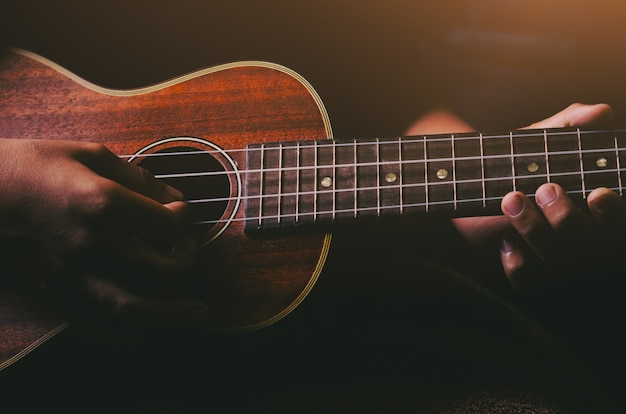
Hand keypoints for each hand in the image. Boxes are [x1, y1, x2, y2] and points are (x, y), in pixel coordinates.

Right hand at [0, 138, 209, 327]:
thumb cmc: (39, 166)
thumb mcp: (91, 154)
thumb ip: (138, 177)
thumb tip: (174, 197)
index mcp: (102, 203)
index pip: (167, 223)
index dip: (182, 218)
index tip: (178, 211)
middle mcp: (91, 243)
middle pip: (160, 268)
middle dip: (186, 261)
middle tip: (186, 250)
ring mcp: (71, 272)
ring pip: (132, 308)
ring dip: (172, 314)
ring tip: (198, 314)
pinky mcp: (55, 289)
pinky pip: (94, 324)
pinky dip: (125, 334)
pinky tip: (147, 332)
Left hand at [498, 103, 622, 290]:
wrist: (477, 179)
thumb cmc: (521, 159)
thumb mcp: (542, 139)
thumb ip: (570, 125)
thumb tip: (600, 112)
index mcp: (601, 207)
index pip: (618, 224)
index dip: (614, 215)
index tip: (597, 193)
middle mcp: (586, 236)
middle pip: (592, 247)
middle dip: (568, 219)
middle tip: (545, 189)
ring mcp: (558, 256)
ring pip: (560, 262)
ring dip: (536, 231)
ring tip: (511, 199)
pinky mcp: (528, 268)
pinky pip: (530, 281)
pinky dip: (517, 264)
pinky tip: (505, 243)